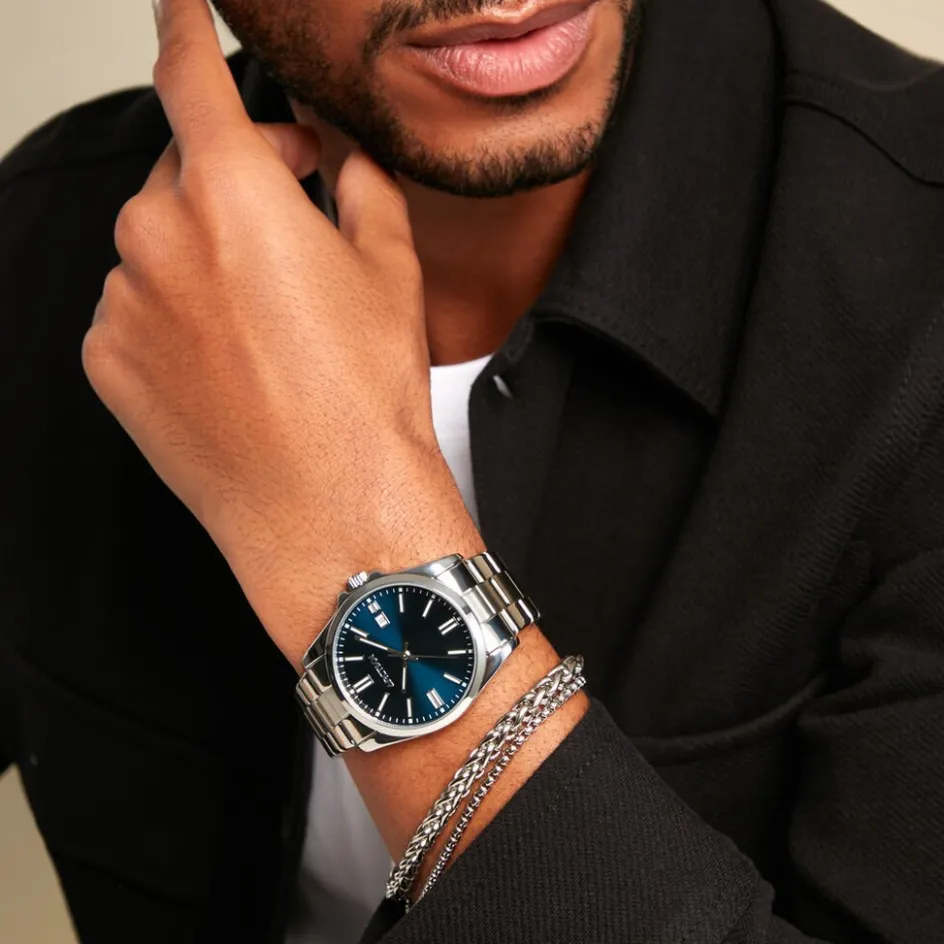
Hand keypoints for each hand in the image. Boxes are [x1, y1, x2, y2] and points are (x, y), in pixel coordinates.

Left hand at [81, 0, 480, 665]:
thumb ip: (358, 183)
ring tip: (271, 316)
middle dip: (239, 176)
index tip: (177, 5)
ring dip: (206, 252)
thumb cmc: (364, 397)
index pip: (190, 75)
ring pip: (158, 242)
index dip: (185, 28)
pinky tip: (233, 358)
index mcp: (229, 192)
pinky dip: (176, 311)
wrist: (330, 508)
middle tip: (298, 214)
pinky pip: (136, 307)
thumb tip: (341, 154)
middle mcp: (155, 235)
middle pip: (186, 168)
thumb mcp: (389, 268)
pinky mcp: (106, 362)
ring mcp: (121, 303)